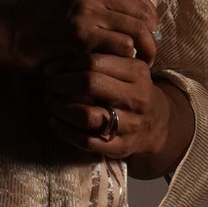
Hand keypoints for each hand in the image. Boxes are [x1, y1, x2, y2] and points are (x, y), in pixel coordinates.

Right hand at [0, 0, 158, 75]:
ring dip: (145, 48)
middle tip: (151, 50)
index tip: (149, 25)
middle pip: (140, 8)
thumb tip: (125, 8)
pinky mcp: (81, 36)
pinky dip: (128, 59)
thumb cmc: (30, 17)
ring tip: (145, 63)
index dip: (146, 8)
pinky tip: (125, 68)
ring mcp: (86, 10)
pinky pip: (122, 46)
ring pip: (136, 28)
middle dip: (150, 32)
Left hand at [44, 53, 180, 165]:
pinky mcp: (120, 146)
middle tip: (50, 84)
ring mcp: (129, 124)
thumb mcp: (129, 69)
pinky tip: (56, 123)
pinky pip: (86, 141)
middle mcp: (135, 98)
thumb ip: (102, 60)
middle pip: (90, 84)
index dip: (68, 64)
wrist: (158, 125)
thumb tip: (58, 61)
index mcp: (137, 73)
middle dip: (62, 83)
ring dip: (61, 109)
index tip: (54, 68)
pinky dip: (65, 132)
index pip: (95, 62)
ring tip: (51, 103)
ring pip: (86, 115)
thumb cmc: (133, 91)